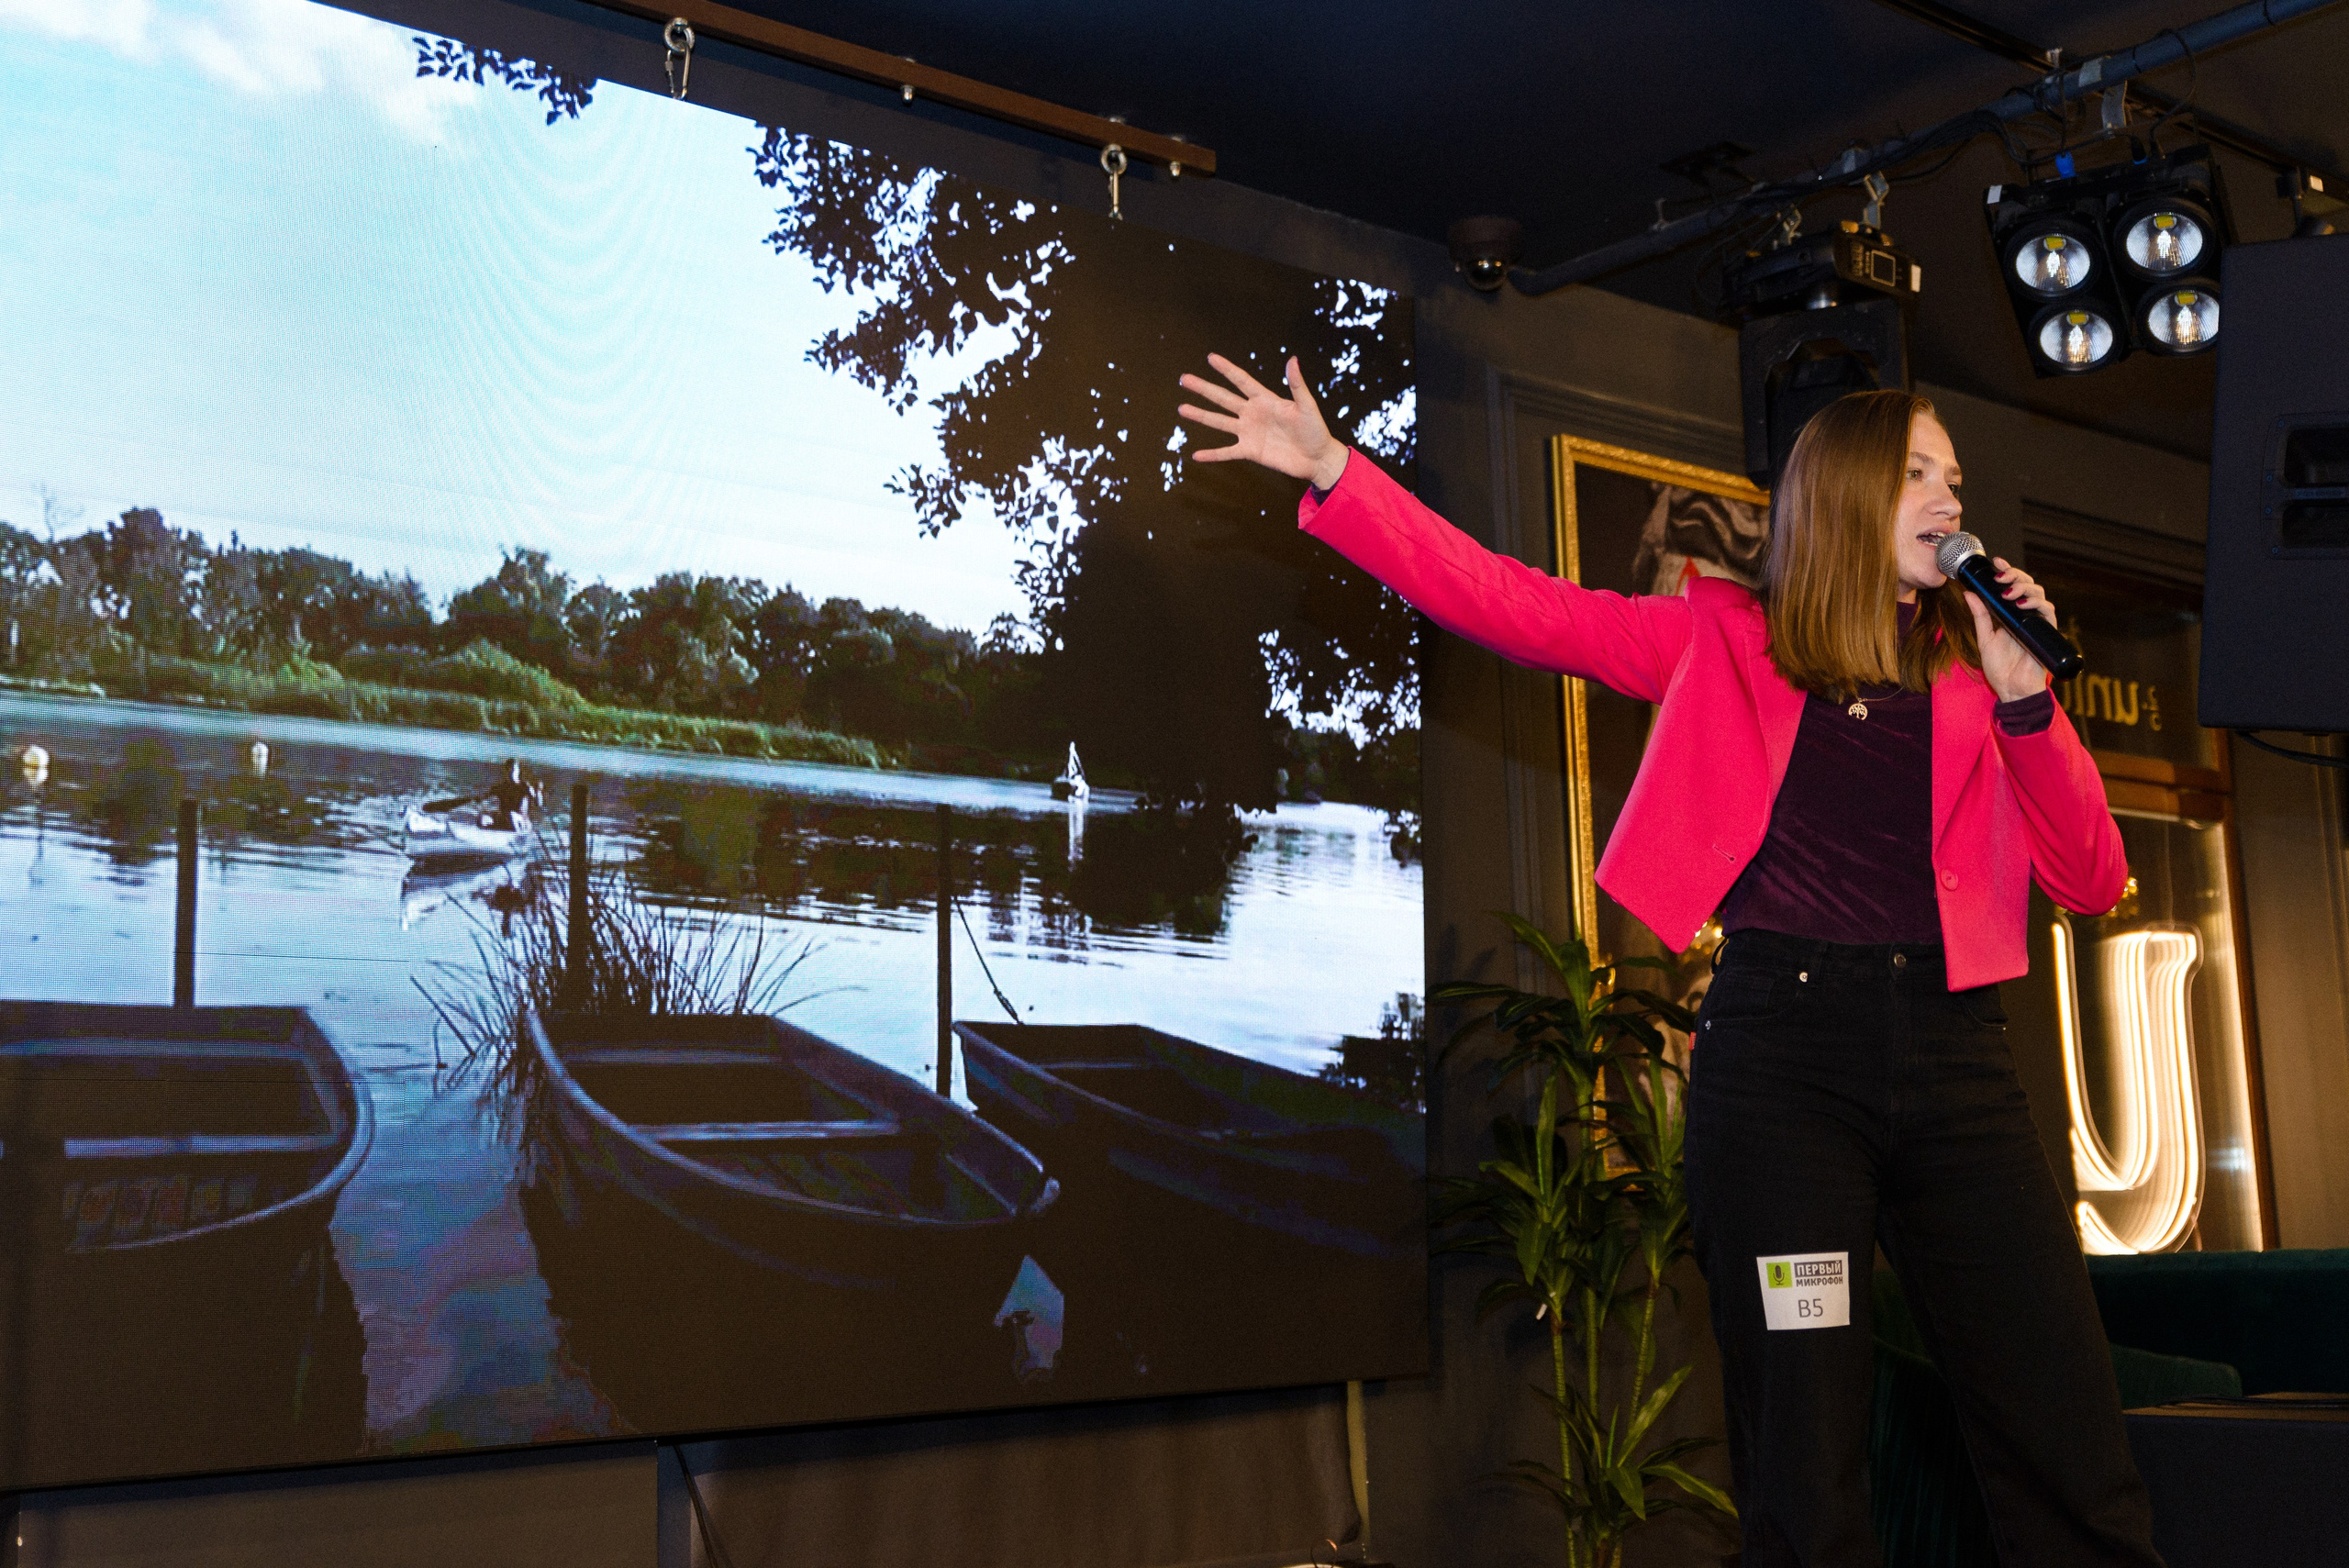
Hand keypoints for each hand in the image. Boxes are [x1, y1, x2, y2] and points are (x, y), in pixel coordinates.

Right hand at [1178, 354, 1348, 490]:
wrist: (1317, 458)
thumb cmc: (1315, 430)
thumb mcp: (1307, 405)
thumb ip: (1297, 384)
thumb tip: (1292, 359)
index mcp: (1265, 399)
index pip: (1241, 380)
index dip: (1226, 369)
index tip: (1210, 357)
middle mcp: (1252, 413)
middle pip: (1223, 398)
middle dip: (1204, 389)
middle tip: (1184, 379)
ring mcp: (1249, 433)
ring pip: (1219, 422)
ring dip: (1200, 416)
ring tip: (1182, 409)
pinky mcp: (1250, 451)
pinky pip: (1227, 453)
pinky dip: (1212, 455)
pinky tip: (1196, 455)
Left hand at [1962, 557, 2058, 702]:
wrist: (2012, 690)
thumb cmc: (2000, 668)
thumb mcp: (1984, 638)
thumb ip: (1980, 615)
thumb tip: (1969, 593)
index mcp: (2010, 614)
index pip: (2012, 586)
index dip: (2008, 571)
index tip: (1996, 561)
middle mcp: (2025, 615)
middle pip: (2027, 585)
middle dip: (2015, 576)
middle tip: (2001, 576)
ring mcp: (2036, 622)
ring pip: (2039, 593)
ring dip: (2024, 587)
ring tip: (2008, 592)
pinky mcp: (2046, 632)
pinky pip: (2048, 611)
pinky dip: (2037, 603)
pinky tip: (2023, 604)